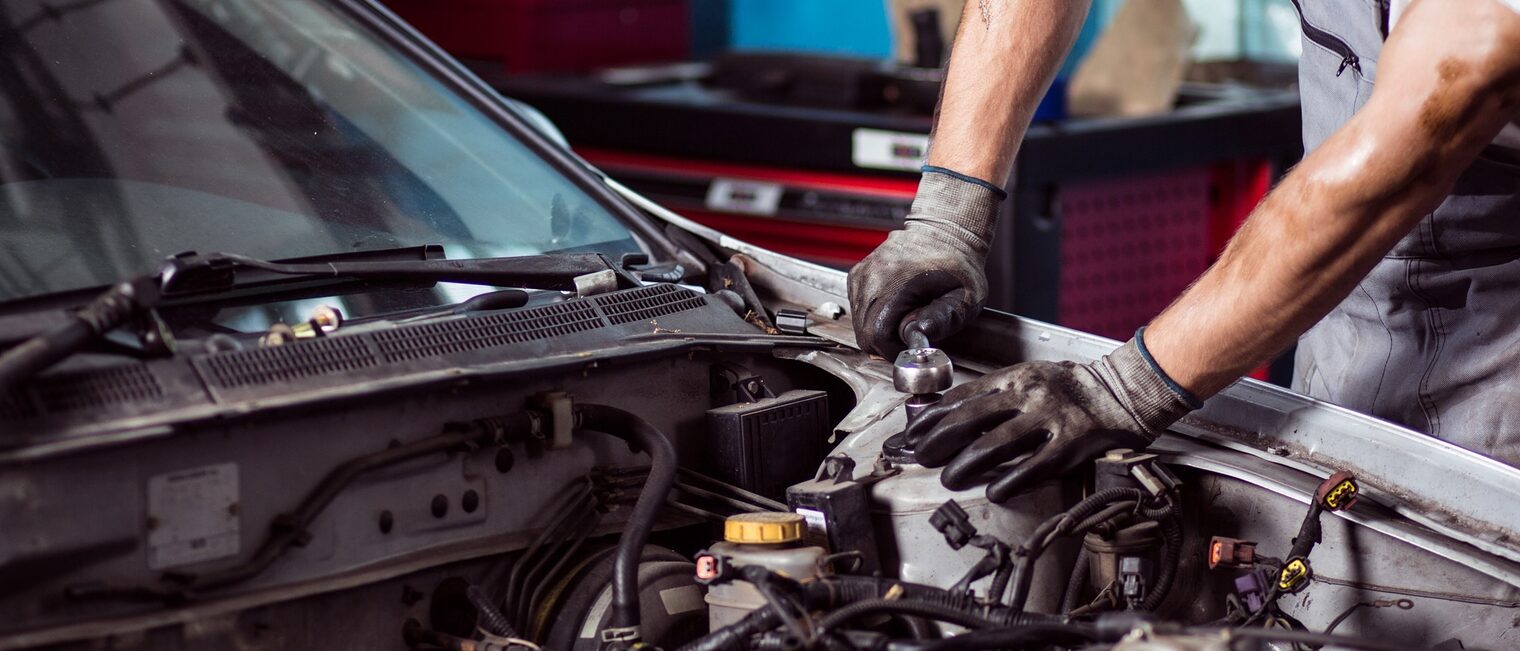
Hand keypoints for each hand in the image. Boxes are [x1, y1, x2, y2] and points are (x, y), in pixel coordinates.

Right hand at [848, 168, 1002, 357]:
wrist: (944, 232)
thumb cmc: (957, 264)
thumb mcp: (965, 296)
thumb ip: (944, 319)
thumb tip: (919, 335)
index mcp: (896, 282)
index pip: (876, 336)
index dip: (894, 349)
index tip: (912, 344)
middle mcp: (872, 277)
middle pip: (864, 334)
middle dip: (888, 342)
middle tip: (912, 330)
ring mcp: (861, 275)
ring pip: (859, 323)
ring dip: (881, 328)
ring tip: (906, 313)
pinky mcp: (857, 275)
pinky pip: (858, 309)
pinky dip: (874, 315)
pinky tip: (895, 305)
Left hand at [907, 335, 1200, 501]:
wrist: (1121, 391)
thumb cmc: (1068, 388)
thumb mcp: (1027, 377)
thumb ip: (993, 393)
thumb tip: (947, 413)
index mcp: (1012, 377)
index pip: (960, 397)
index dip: (931, 417)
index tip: (911, 434)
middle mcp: (1027, 394)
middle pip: (970, 419)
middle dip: (938, 441)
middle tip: (921, 457)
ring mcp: (1049, 418)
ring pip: (996, 444)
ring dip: (966, 464)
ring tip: (949, 478)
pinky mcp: (1071, 443)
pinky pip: (1034, 466)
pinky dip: (1010, 481)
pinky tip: (994, 492)